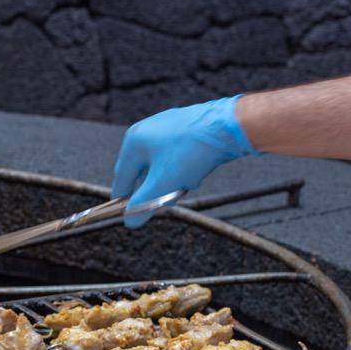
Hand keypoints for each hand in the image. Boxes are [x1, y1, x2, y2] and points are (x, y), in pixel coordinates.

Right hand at [111, 95, 257, 227]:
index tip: (127, 215)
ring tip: (188, 181)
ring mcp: (165, 127)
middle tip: (166, 200)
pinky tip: (196, 171)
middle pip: (142, 172)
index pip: (122, 177)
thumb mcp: (163, 182)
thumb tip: (130, 222)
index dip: (124, 199)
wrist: (228, 127)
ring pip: (161, 166)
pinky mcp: (183, 129)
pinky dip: (182, 169)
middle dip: (155, 189)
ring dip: (171, 180)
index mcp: (134, 141)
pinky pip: (175, 157)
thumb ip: (144, 203)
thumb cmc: (191, 151)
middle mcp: (146, 131)